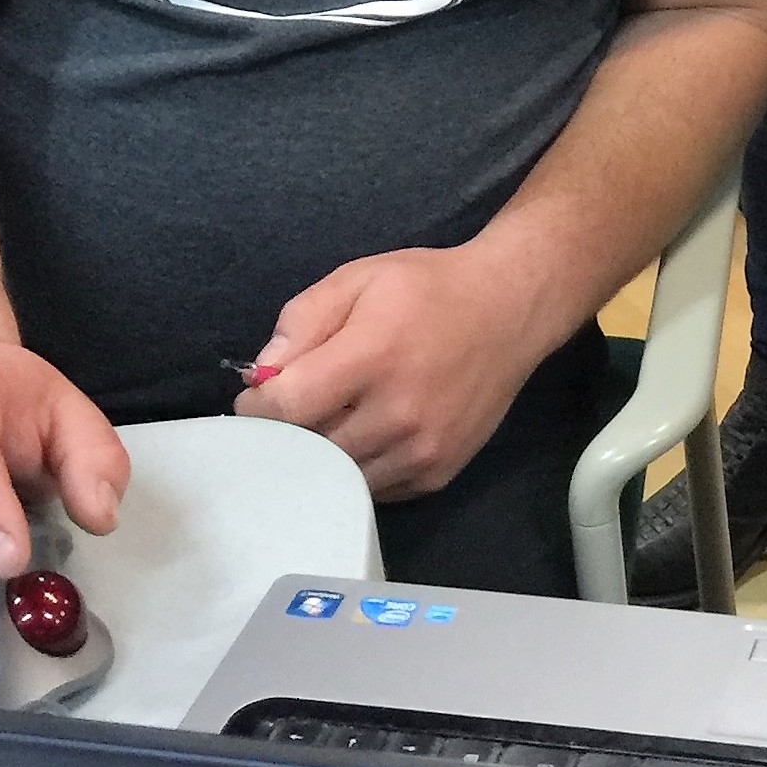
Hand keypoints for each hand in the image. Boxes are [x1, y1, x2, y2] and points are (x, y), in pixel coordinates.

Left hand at [234, 244, 548, 498]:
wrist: (510, 309)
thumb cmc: (428, 288)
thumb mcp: (360, 278)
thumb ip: (304, 319)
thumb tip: (263, 375)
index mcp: (374, 355)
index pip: (289, 407)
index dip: (258, 406)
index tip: (256, 397)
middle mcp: (399, 412)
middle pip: (309, 450)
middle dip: (288, 432)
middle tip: (291, 410)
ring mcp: (421, 450)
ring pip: (339, 477)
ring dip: (323, 455)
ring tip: (329, 421)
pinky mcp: (437, 473)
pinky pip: (374, 489)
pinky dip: (359, 468)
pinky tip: (366, 434)